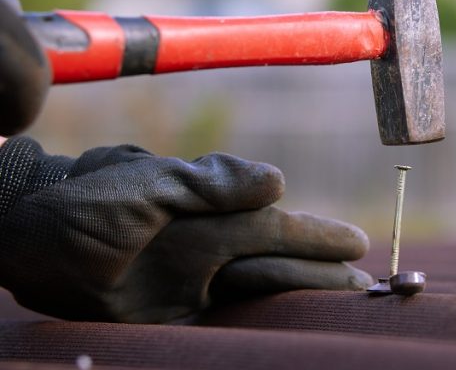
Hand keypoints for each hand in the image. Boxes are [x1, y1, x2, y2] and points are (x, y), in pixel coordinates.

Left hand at [0, 137, 372, 322]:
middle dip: (322, 274)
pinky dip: (257, 327)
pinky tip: (282, 332)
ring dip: (299, 299)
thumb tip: (278, 182)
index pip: (278, 230)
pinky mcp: (174, 314)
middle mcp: (211, 249)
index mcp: (211, 216)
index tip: (356, 245)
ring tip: (340, 306)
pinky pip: (226, 323)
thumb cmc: (81, 208)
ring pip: (261, 294)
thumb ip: (207, 181)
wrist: (28, 241)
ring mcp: (194, 282)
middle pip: (280, 265)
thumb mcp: (144, 186)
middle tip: (364, 286)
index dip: (319, 238)